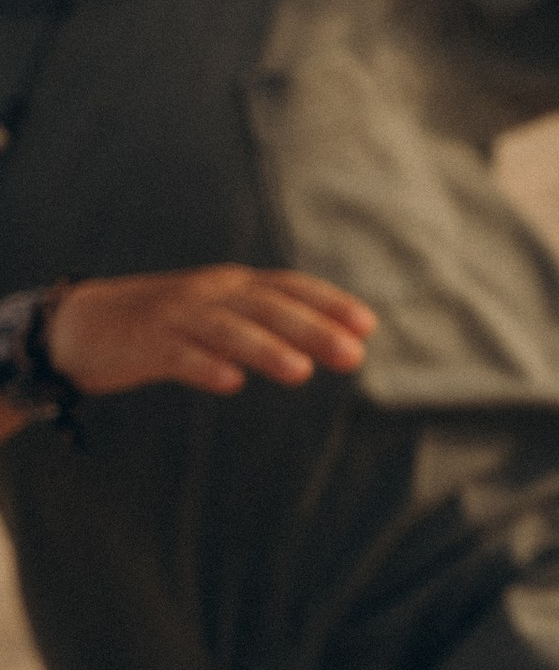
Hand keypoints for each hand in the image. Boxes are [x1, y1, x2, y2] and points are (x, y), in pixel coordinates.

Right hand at [47, 270, 376, 401]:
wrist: (80, 324)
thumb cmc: (162, 324)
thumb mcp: (217, 317)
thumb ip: (263, 325)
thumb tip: (322, 346)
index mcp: (231, 286)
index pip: (288, 287)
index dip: (328, 303)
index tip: (367, 326)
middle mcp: (210, 293)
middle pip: (268, 307)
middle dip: (313, 329)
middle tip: (353, 356)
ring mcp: (176, 316)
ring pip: (228, 328)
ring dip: (267, 348)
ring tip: (302, 372)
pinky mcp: (145, 343)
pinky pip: (178, 354)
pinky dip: (205, 365)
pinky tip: (230, 383)